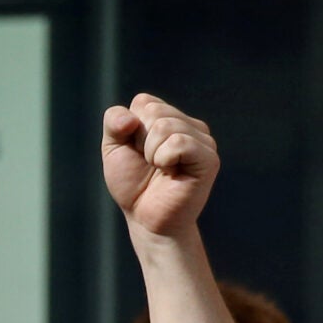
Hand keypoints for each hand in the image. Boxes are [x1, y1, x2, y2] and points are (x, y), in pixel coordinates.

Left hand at [101, 94, 218, 240]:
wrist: (145, 220)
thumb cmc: (132, 185)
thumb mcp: (113, 149)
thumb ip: (114, 122)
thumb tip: (130, 117)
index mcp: (168, 117)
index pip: (144, 102)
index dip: (130, 130)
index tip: (137, 152)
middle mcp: (188, 124)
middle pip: (154, 111)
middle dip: (141, 142)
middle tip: (150, 164)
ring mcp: (202, 139)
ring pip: (166, 126)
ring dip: (151, 153)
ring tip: (161, 170)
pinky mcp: (208, 157)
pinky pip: (179, 142)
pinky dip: (164, 159)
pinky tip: (171, 173)